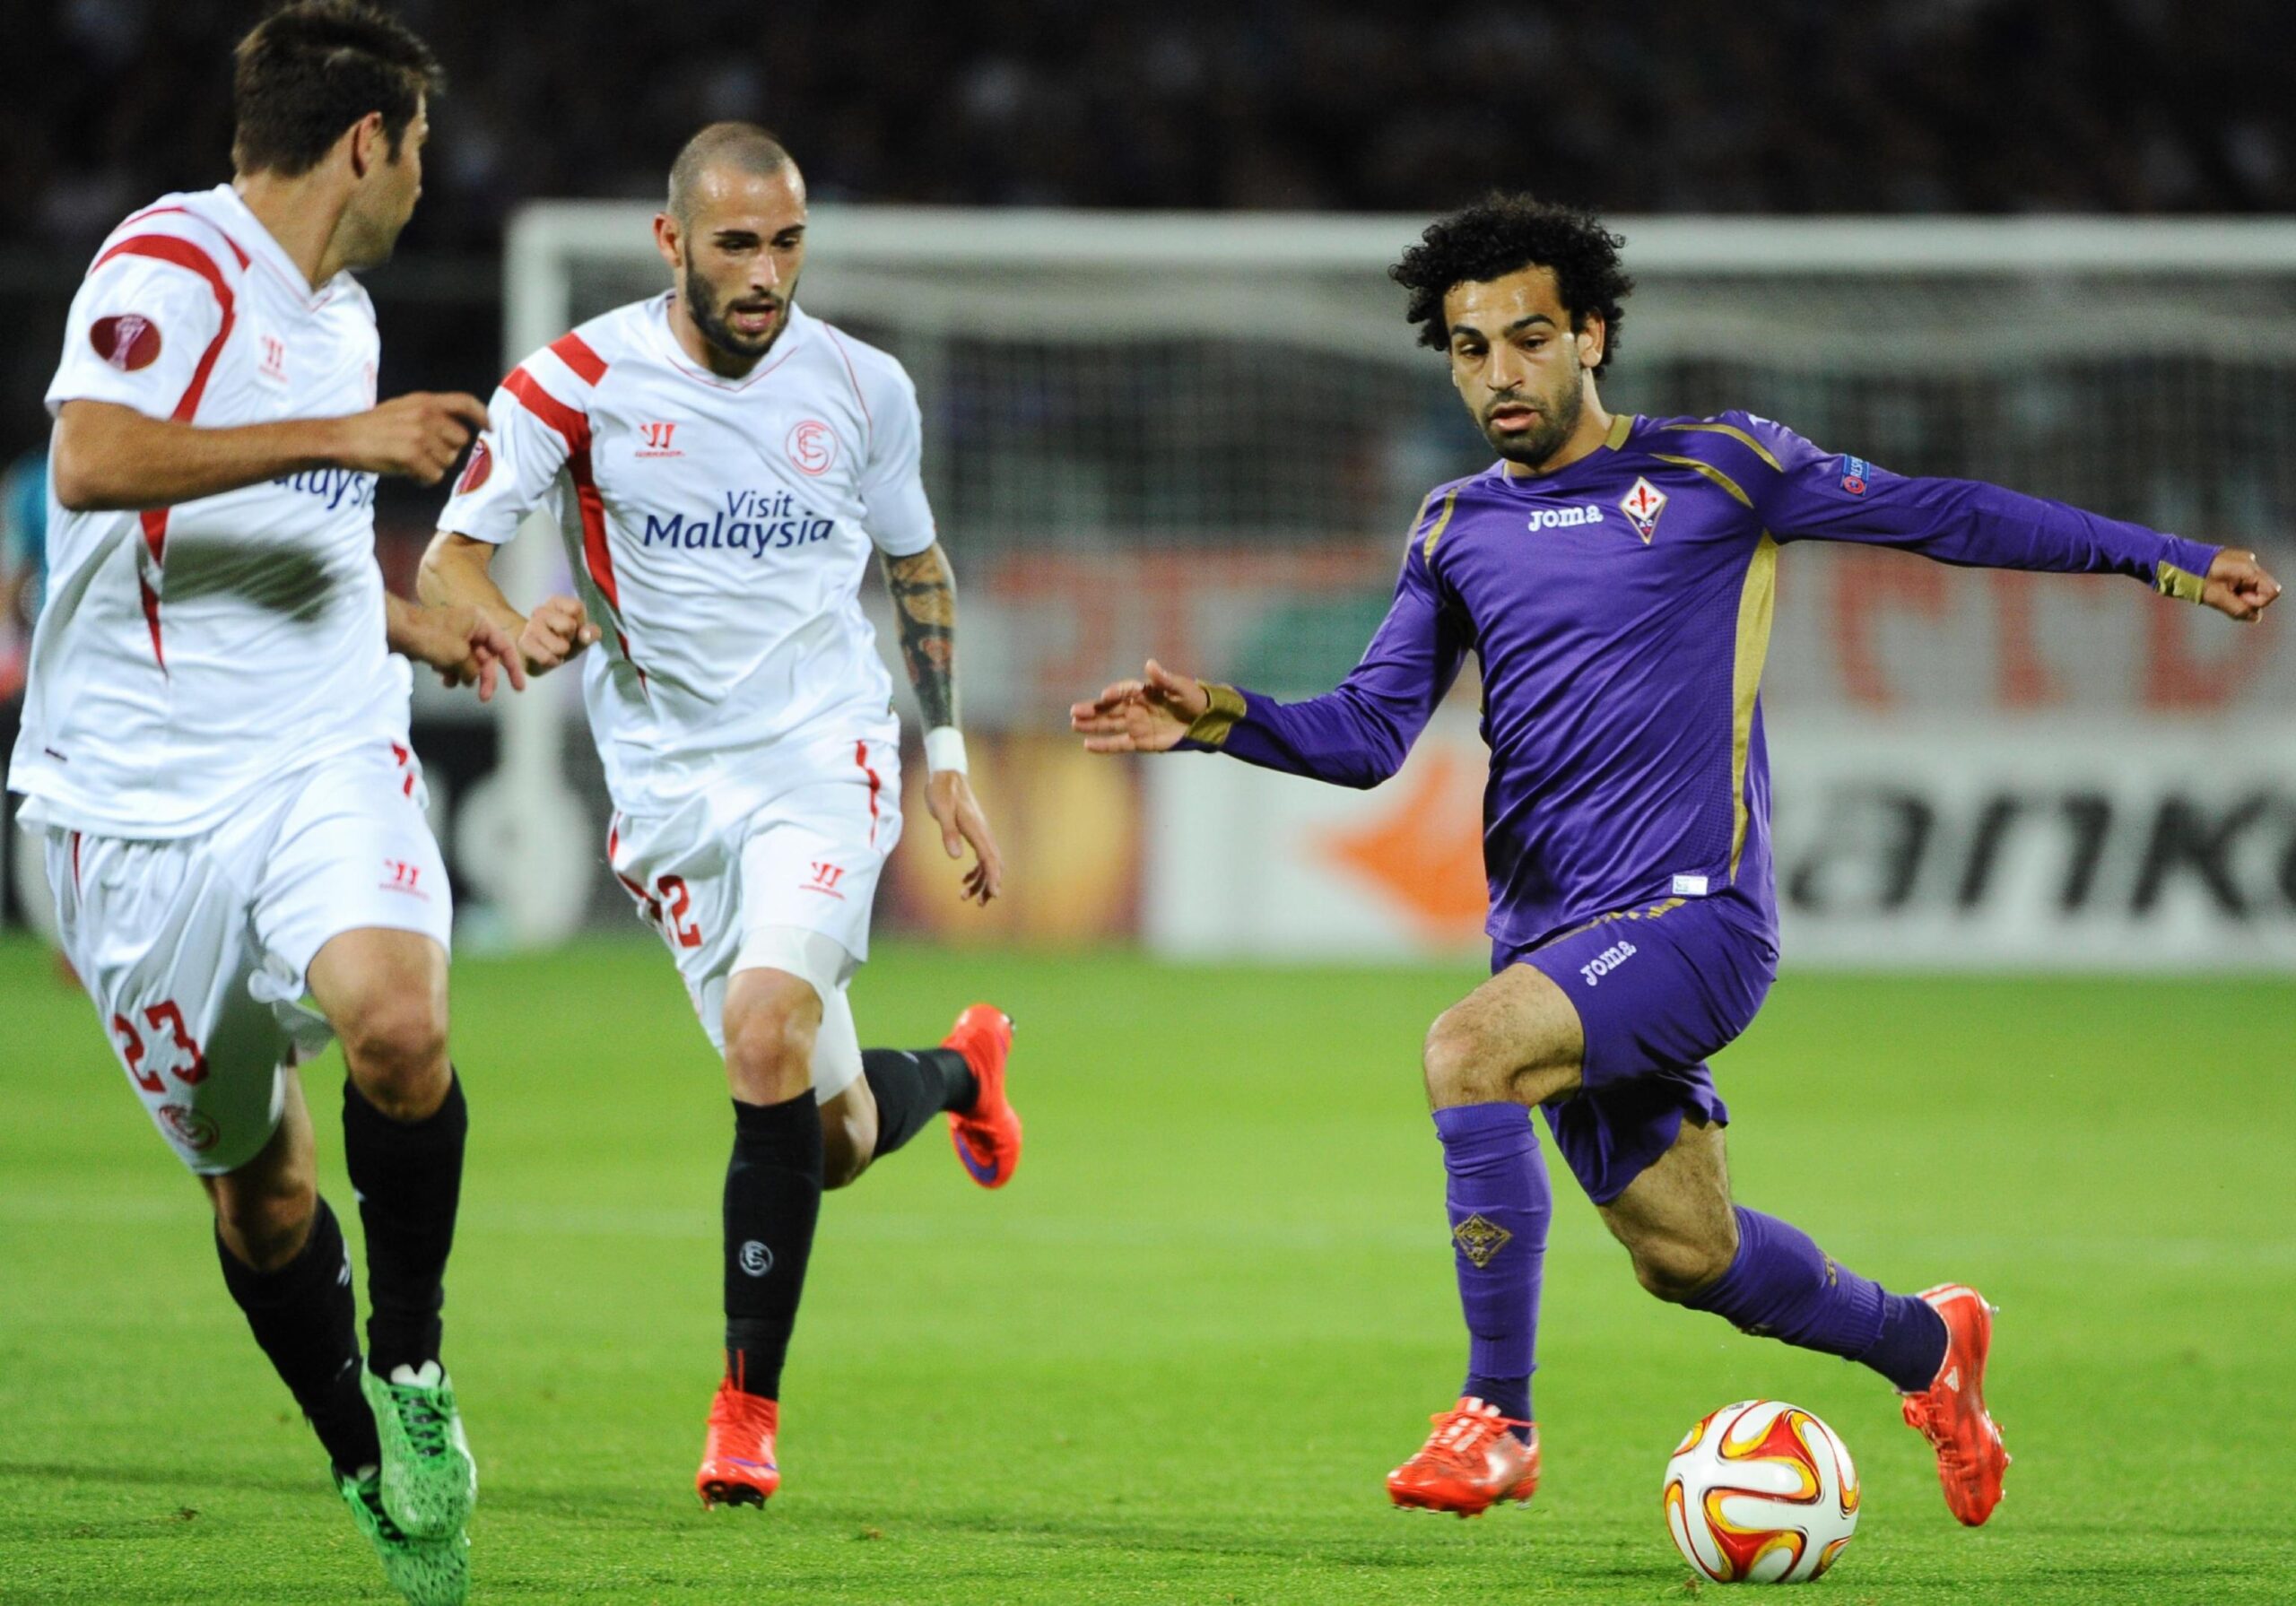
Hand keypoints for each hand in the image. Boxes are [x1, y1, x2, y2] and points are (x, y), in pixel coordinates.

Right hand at [333, 392, 491, 484]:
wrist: (342, 438)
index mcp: (425, 401)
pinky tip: (408, 474)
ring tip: (411, 462)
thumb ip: (430, 415)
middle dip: (447, 452)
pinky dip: (423, 480)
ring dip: (433, 467)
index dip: (481, 415)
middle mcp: (426, 414)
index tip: (490, 428)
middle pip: (461, 441)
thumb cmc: (372, 427)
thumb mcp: (403, 409)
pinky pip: (434, 476)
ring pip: (448, 462)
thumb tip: (458, 432)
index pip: (464, 402)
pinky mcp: (412, 455)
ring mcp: (420, 434)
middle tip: (424, 454)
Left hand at [399, 603, 526, 702]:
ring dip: (465, 676)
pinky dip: (452, 673)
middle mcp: (471, 627)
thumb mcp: (459, 656)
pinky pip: (455, 663)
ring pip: (470, 663)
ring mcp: (456, 637)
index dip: (513, 668)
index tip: (519, 688)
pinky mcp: (442, 646)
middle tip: (484, 698)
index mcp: (480, 622)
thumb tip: (474, 677)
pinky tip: (444, 679)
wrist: (396, 630)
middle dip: (485, 678)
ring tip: (454, 684)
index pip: (504, 647)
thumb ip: (475, 669)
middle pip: (487, 658)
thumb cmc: (428, 636)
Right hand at [519, 594, 600, 672]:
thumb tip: (586, 635)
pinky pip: (547, 658)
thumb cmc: (562, 641)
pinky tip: (548, 658)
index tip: (574, 628)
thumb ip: (591, 633)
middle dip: (571, 638)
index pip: (577, 607)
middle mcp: (541, 610)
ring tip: (554, 650)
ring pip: (560, 646)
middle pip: (569, 625)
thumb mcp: (582, 636)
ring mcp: (530, 626)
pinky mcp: (523, 643)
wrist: (535, 658)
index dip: (581, 623)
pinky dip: (553, 662)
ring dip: (562, 653)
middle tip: (563, 640)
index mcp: (556, 602)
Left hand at [926, 768, 1002, 904]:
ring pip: (988, 862)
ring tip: (965, 897)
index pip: (989, 858)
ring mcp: (980, 832)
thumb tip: (955, 857)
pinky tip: (964, 879)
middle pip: (994, 864)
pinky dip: (976, 870)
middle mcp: (983, 832)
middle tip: (980, 904)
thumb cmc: (941, 791)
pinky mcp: (974, 831)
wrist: (946, 774)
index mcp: (977, 829)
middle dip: (989, 885)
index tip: (995, 895)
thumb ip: (948, 833)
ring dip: (980, 881)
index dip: (992, 878)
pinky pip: (981, 856)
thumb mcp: (941, 810)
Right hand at [1069, 659, 1208, 753]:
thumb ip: (1165, 679)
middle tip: (1074, 711)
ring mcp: (1137, 725)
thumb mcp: (1182, 688)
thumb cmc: (1195, 699)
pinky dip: (1104, 746)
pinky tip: (1087, 745)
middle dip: (1092, 710)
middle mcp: (1136, 707)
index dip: (1115, 693)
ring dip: (1092, 725)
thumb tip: (1150, 664)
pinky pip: (1119, 744)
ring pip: (1109, 725)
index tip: (1105, 695)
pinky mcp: (1141, 742)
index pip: (1124, 691)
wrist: (1207, 721)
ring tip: (1073, 724)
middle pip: (1109, 708)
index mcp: (1144, 691)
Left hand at [2202, 549, 2282, 621]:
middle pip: (2264, 589)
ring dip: (2240, 595)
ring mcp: (2243, 561)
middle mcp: (2250, 562)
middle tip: (2227, 597)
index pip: (2272, 592)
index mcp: (2248, 569)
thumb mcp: (2217, 598)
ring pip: (2253, 587)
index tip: (2237, 599)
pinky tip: (2219, 588)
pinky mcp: (2235, 564)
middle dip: (2248, 599)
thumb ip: (2239, 609)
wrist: (2178, 563)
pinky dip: (2235, 589)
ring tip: (2220, 592)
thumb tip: (2255, 617)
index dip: (2257, 602)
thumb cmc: (2196, 579)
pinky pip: (2243, 581)